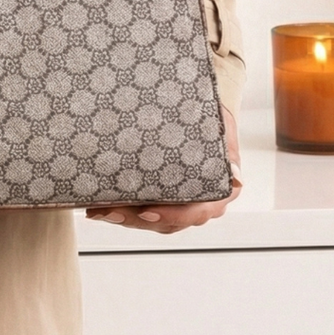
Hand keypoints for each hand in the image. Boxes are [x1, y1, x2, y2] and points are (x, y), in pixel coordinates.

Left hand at [85, 106, 242, 233]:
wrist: (201, 113)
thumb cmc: (211, 117)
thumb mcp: (221, 124)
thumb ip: (226, 144)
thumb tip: (236, 177)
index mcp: (221, 189)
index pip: (198, 211)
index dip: (174, 215)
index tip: (148, 211)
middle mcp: (202, 202)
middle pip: (168, 221)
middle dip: (135, 219)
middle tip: (108, 211)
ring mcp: (181, 203)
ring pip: (152, 221)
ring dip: (123, 218)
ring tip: (97, 210)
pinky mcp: (162, 198)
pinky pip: (142, 211)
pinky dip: (122, 210)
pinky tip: (99, 205)